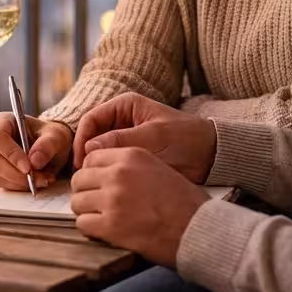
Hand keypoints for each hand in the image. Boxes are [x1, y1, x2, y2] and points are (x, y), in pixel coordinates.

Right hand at [0, 113, 72, 190]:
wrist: (52, 148)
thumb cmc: (51, 136)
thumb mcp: (57, 135)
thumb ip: (48, 145)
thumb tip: (34, 161)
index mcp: (4, 122)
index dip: (10, 154)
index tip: (28, 167)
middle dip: (18, 174)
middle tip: (40, 178)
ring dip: (21, 182)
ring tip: (43, 179)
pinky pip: (4, 184)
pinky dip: (21, 187)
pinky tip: (36, 181)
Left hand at [71, 147, 212, 267]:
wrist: (199, 229)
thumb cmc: (185, 202)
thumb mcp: (158, 168)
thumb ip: (129, 166)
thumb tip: (102, 174)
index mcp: (131, 155)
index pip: (91, 158)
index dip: (92, 174)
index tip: (97, 185)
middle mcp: (119, 173)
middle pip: (80, 179)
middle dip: (86, 193)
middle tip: (97, 204)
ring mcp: (112, 199)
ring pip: (77, 202)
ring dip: (87, 212)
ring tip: (102, 219)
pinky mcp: (110, 226)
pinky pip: (82, 224)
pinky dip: (91, 229)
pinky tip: (105, 231)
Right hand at [73, 92, 216, 182]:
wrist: (211, 156)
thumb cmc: (186, 140)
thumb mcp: (154, 138)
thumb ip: (121, 141)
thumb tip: (90, 149)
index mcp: (125, 106)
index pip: (91, 119)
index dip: (82, 140)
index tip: (81, 161)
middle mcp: (122, 119)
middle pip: (91, 136)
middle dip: (85, 155)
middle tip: (82, 176)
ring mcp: (126, 137)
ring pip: (99, 151)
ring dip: (94, 165)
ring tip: (92, 183)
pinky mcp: (131, 155)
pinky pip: (112, 162)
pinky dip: (106, 172)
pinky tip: (105, 185)